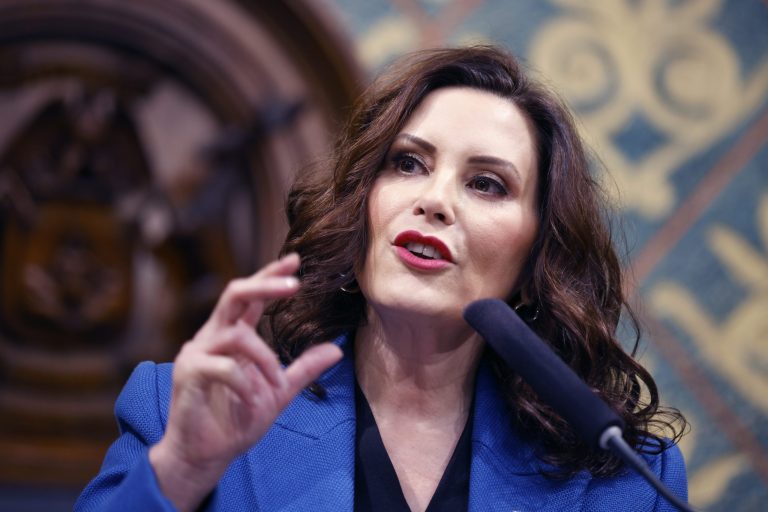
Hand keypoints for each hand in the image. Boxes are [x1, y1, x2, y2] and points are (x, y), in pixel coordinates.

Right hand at [148, 253, 342, 510]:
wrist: (205, 456)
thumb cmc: (236, 420)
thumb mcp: (278, 392)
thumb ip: (303, 368)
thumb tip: (336, 348)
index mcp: (232, 336)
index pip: (250, 296)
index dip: (270, 276)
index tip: (295, 260)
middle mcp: (212, 337)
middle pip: (234, 293)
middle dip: (264, 284)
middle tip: (295, 283)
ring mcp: (197, 352)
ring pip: (237, 335)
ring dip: (265, 360)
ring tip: (275, 384)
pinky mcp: (187, 374)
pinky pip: (223, 367)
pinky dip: (245, 384)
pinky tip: (253, 401)